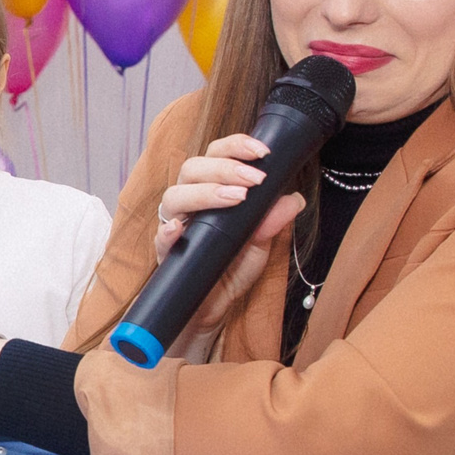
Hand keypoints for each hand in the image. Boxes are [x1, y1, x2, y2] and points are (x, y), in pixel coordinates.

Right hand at [152, 132, 304, 354]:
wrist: (213, 307)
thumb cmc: (232, 268)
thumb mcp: (261, 244)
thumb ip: (273, 221)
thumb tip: (294, 199)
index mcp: (209, 190)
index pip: (216, 155)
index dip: (236, 146)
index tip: (263, 152)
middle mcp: (189, 202)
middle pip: (193, 168)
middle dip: (225, 168)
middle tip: (254, 179)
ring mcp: (174, 225)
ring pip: (175, 195)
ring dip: (205, 192)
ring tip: (235, 198)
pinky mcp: (165, 253)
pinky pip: (160, 236)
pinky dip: (169, 229)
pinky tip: (181, 229)